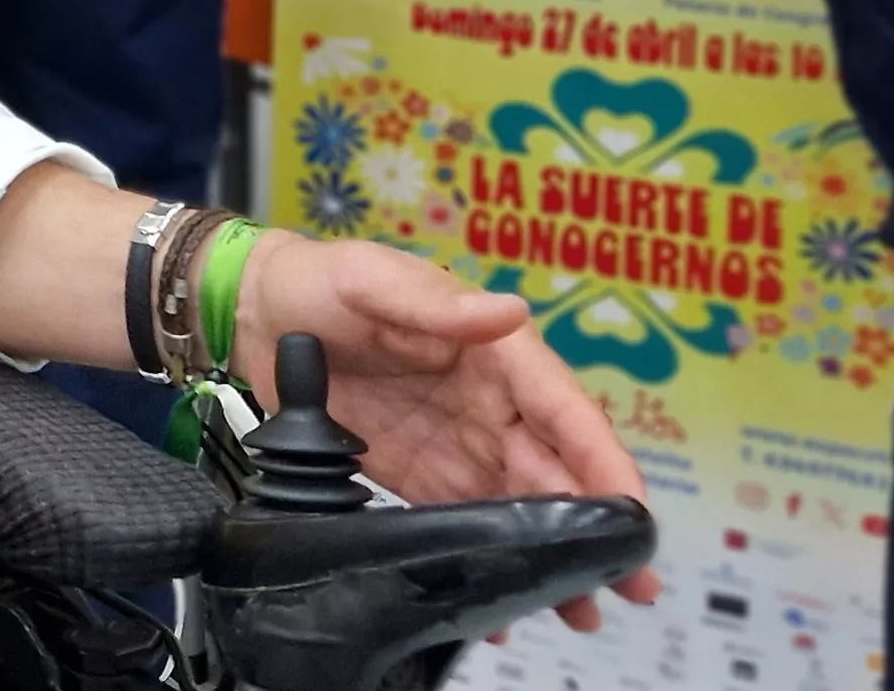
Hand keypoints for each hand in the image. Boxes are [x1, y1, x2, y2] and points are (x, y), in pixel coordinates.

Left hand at [232, 234, 663, 630]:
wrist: (258, 312)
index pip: (566, 413)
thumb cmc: (325, 280)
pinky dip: (486, 562)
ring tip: (580, 612)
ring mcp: (460, 446)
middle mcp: (492, 406)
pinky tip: (497, 605)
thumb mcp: (376, 280)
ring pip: (522, 509)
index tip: (635, 514)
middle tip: (632, 589)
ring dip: (554, 557)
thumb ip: (439, 305)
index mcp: (499, 355)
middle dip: (598, 530)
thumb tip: (509, 310)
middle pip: (559, 474)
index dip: (605, 463)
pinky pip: (464, 525)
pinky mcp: (422, 477)